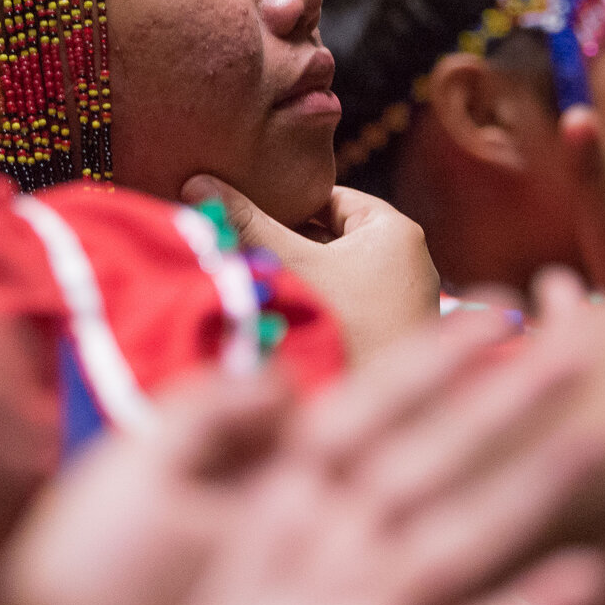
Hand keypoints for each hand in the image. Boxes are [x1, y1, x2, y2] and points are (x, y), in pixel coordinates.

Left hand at [0, 314, 604, 604]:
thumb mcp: (128, 477)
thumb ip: (209, 414)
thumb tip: (288, 378)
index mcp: (274, 487)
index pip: (372, 406)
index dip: (432, 360)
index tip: (495, 308)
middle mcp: (331, 542)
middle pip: (437, 457)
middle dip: (508, 403)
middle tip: (584, 343)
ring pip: (467, 537)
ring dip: (537, 490)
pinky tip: (590, 577)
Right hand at [184, 176, 438, 358]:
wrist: (387, 425)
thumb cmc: (345, 330)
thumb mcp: (290, 267)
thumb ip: (246, 223)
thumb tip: (196, 179)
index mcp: (394, 229)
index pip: (325, 197)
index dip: (279, 204)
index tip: (237, 216)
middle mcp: (407, 261)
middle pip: (326, 236)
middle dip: (282, 244)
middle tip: (233, 250)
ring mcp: (398, 302)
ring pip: (330, 275)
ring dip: (293, 279)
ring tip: (248, 286)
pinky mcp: (387, 336)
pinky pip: (340, 306)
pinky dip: (311, 307)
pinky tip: (276, 321)